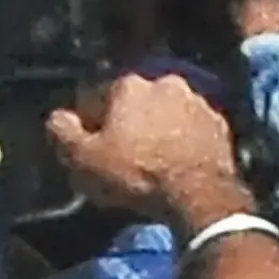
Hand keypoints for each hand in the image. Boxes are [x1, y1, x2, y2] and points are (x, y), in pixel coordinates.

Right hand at [46, 67, 248, 232]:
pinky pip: (192, 130)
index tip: (91, 150)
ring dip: (158, 129)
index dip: (90, 125)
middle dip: (128, 123)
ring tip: (153, 162)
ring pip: (166, 113)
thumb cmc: (136, 175)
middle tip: (124, 156)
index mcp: (128, 84)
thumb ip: (63, 132)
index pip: (97, 97)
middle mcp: (165, 82)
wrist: (199, 196)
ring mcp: (198, 101)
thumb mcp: (83, 160)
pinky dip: (184, 141)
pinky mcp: (220, 125)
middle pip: (135, 102)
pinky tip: (178, 164)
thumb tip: (57, 117)